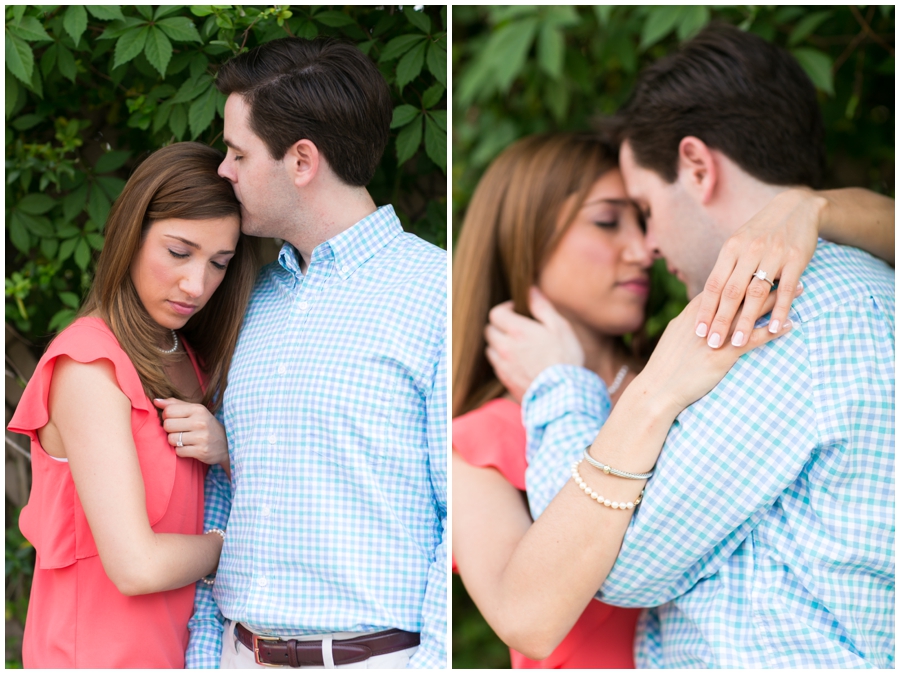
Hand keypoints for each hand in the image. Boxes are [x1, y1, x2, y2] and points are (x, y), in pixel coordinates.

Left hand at [153, 398, 228, 466]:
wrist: (227, 444)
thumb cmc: (206, 425)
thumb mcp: (195, 411)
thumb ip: (176, 404)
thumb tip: (156, 401)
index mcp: (198, 409)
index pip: (169, 411)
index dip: (167, 416)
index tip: (174, 420)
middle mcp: (200, 422)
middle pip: (168, 425)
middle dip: (170, 430)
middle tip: (179, 431)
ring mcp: (202, 437)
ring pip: (171, 439)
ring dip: (175, 441)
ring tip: (185, 440)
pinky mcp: (202, 451)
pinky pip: (179, 452)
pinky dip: (181, 451)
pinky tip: (190, 448)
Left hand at [485, 287, 583, 401]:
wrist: (563, 395)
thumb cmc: (564, 358)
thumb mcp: (559, 327)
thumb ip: (542, 307)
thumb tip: (531, 290)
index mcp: (517, 331)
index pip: (495, 313)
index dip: (505, 309)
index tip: (517, 311)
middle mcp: (504, 347)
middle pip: (489, 330)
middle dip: (500, 326)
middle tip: (517, 328)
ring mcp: (503, 366)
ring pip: (491, 349)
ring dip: (499, 344)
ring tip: (517, 345)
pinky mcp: (506, 381)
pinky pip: (496, 366)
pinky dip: (502, 361)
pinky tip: (519, 362)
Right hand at [635, 283, 798, 416]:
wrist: (657, 389)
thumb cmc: (666, 366)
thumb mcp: (676, 335)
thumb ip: (692, 321)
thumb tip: (704, 312)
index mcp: (694, 311)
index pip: (724, 284)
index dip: (746, 272)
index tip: (763, 262)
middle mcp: (706, 318)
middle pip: (742, 292)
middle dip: (767, 277)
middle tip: (788, 267)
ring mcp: (715, 336)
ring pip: (751, 311)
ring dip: (777, 299)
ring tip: (799, 289)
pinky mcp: (722, 355)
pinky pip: (753, 339)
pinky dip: (773, 330)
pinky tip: (791, 324)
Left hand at [695, 187, 823, 348]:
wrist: (796, 207)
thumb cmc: (761, 231)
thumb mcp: (738, 243)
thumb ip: (726, 269)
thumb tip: (708, 299)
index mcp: (731, 249)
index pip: (714, 284)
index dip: (705, 309)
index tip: (698, 331)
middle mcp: (749, 251)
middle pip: (731, 292)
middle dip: (720, 320)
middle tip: (713, 344)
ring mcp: (773, 255)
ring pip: (756, 293)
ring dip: (746, 320)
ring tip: (737, 342)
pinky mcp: (795, 259)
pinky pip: (786, 288)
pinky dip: (780, 309)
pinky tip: (773, 328)